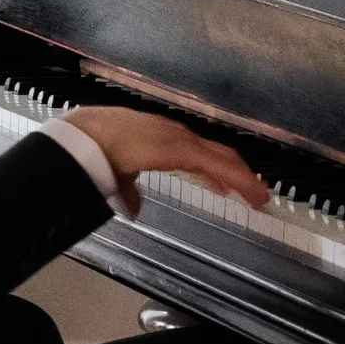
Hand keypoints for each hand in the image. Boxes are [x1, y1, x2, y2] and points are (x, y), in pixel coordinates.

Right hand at [64, 106, 273, 221]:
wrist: (84, 140)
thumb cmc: (94, 151)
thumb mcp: (118, 175)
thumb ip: (129, 191)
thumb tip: (134, 208)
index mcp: (160, 140)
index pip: (197, 153)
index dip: (214, 170)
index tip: (226, 185)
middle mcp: (175, 135)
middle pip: (215, 154)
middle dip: (235, 172)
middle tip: (252, 191)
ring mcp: (181, 140)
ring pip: (222, 158)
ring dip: (242, 177)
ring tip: (260, 195)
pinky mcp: (185, 149)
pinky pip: (220, 165)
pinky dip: (240, 180)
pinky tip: (253, 193)